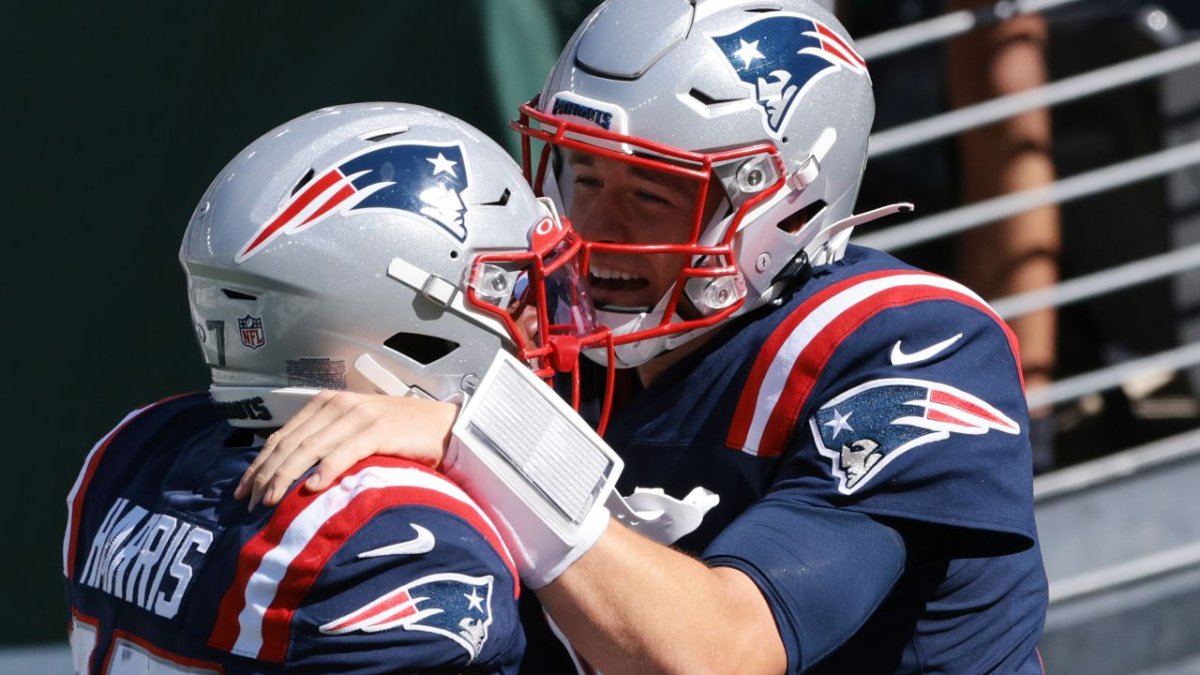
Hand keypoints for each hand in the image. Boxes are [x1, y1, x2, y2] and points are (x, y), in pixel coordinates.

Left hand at [233, 390, 457, 509]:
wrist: (443, 425)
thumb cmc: (400, 434)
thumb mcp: (355, 431)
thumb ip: (327, 442)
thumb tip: (293, 473)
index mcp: (327, 403)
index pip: (283, 436)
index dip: (259, 464)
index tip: (242, 491)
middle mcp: (338, 405)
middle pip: (290, 444)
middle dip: (266, 475)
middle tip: (250, 505)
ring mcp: (358, 416)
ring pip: (310, 449)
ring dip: (286, 477)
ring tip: (270, 502)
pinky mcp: (379, 430)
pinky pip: (345, 452)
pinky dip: (326, 470)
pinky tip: (311, 488)